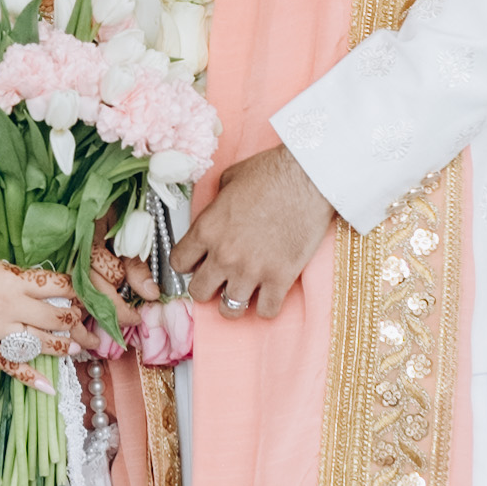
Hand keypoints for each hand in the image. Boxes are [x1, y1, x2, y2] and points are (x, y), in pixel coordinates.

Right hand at [0, 245, 84, 373]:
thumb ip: (16, 276)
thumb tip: (37, 285)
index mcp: (15, 279)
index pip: (59, 286)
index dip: (79, 292)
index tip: (89, 298)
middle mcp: (11, 305)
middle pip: (56, 318)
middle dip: (78, 325)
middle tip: (91, 331)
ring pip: (38, 343)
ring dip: (61, 348)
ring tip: (77, 351)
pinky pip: (10, 364)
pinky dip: (30, 377)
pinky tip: (49, 387)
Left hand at [174, 144, 333, 323]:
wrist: (308, 178)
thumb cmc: (271, 173)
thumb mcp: (230, 179)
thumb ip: (216, 205)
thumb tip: (215, 213)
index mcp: (207, 229)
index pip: (178, 263)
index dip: (188, 263)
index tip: (198, 262)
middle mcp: (223, 255)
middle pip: (198, 292)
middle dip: (207, 287)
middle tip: (220, 279)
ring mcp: (251, 271)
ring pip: (229, 310)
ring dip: (234, 302)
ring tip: (243, 292)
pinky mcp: (280, 279)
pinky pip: (265, 312)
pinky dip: (266, 307)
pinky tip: (269, 294)